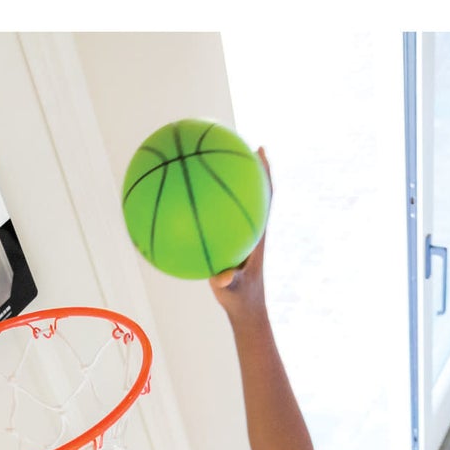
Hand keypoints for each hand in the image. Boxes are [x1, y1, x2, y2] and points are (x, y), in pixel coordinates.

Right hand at [209, 145, 271, 314]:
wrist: (244, 309)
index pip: (265, 195)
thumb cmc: (240, 298)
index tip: (260, 149)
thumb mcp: (232, 291)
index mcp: (257, 233)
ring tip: (209, 159)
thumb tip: (220, 277)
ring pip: (233, 201)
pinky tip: (184, 203)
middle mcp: (251, 228)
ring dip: (225, 181)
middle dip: (245, 165)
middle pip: (251, 189)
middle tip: (237, 141)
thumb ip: (227, 282)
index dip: (264, 172)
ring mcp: (240, 234)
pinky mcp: (230, 242)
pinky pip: (216, 219)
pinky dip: (204, 208)